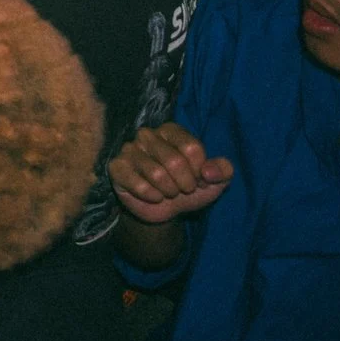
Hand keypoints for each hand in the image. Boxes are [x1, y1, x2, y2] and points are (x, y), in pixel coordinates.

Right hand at [109, 123, 234, 222]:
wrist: (165, 209)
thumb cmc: (188, 188)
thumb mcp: (213, 182)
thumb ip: (222, 171)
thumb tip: (209, 171)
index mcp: (171, 130)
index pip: (192, 148)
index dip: (199, 171)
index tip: (197, 178)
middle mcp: (147, 135)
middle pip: (174, 161)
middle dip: (185, 184)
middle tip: (182, 189)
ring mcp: (129, 150)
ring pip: (157, 174)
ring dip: (169, 192)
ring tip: (167, 192)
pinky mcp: (117, 167)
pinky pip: (139, 185)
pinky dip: (153, 197)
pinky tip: (153, 196)